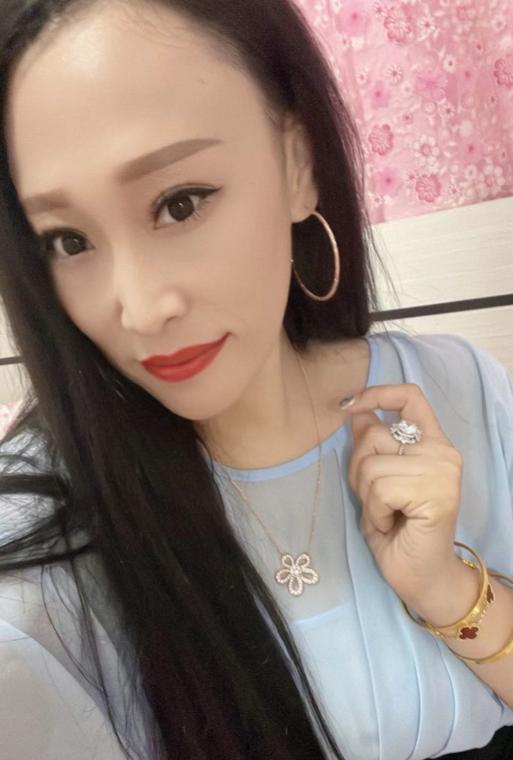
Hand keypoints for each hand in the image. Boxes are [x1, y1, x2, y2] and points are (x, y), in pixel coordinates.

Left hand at [345, 383, 463, 608]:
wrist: (421, 577)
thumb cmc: (398, 530)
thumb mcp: (377, 480)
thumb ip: (372, 445)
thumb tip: (354, 411)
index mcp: (432, 442)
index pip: (410, 395)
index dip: (376, 393)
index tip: (349, 406)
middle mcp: (442, 451)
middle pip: (373, 434)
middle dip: (358, 469)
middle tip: (376, 501)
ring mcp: (442, 470)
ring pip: (371, 464)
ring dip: (367, 497)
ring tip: (387, 515)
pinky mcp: (436, 492)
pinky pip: (379, 489)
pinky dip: (375, 511)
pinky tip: (393, 524)